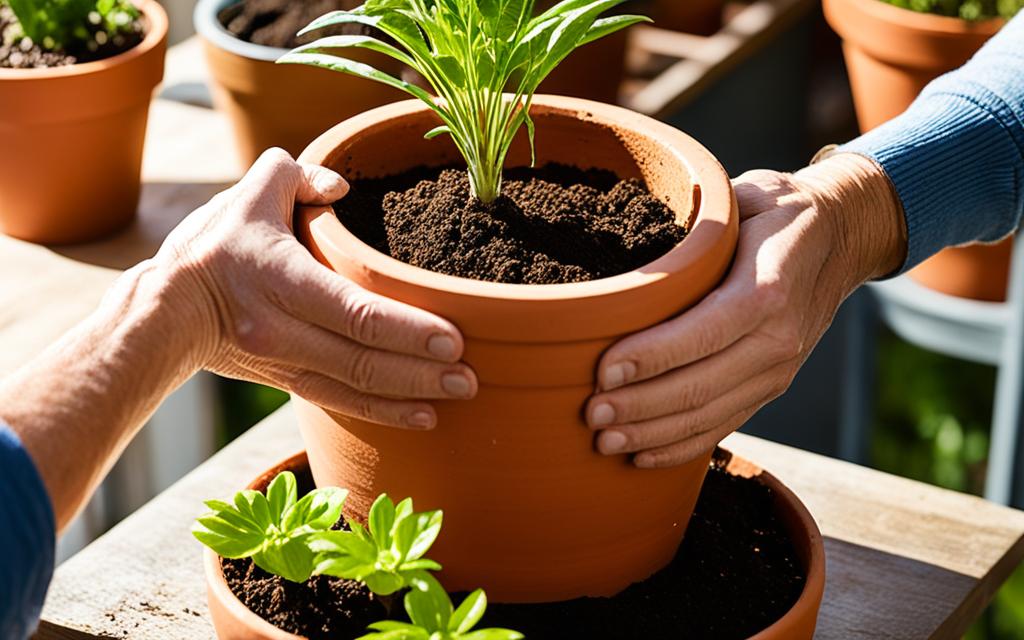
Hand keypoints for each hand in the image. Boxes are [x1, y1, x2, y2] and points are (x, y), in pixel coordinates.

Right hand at [155, 148, 476, 429]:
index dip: (406, 330)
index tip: (452, 339)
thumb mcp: (249, 196)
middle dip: (422, 372)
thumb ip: (296, 177)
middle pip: (364, 359)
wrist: (165, 313)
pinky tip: (422, 418)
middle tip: (471, 376)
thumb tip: (340, 185)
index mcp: (283, 282)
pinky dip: (384, 412)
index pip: (355, 313)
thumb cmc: (212, 248)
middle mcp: (287, 331)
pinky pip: (343, 402)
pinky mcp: (291, 381)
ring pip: (357, 388)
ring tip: (461, 396)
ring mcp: (289, 362)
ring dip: (412, 396)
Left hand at [584, 154, 905, 467]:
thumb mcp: (743, 197)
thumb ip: (697, 223)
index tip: (602, 372)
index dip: (651, 358)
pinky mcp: (773, 387)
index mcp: (768, 289)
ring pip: (709, 414)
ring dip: (653, 433)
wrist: (841, 238)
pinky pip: (725, 425)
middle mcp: (779, 338)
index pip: (703, 333)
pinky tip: (643, 455)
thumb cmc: (776, 213)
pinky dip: (682, 447)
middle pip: (701, 385)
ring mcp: (779, 370)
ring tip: (604, 441)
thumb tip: (632, 233)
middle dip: (639, 406)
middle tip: (590, 416)